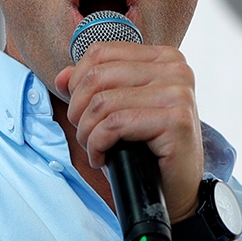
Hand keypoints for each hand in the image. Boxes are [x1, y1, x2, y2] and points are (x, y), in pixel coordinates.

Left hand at [54, 42, 202, 221]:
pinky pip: (115, 124)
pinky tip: (102, 157)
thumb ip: (91, 87)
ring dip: (87, 131)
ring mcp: (178, 93)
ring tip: (94, 148)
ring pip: (103, 102)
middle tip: (85, 134)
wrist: (174, 188)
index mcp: (162, 57)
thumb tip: (62, 76)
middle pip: (98, 76)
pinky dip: (98, 144)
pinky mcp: (177, 120)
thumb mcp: (116, 109)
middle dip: (79, 110)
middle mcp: (175, 68)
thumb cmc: (145, 147)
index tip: (81, 110)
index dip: (78, 83)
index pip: (100, 53)